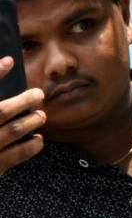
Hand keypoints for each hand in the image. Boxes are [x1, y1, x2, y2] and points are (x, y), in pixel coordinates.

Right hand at [0, 58, 43, 175]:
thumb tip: (4, 69)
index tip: (9, 61)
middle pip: (1, 111)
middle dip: (22, 100)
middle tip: (37, 94)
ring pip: (12, 131)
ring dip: (31, 121)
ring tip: (41, 116)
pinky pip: (14, 156)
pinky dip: (29, 147)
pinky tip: (37, 140)